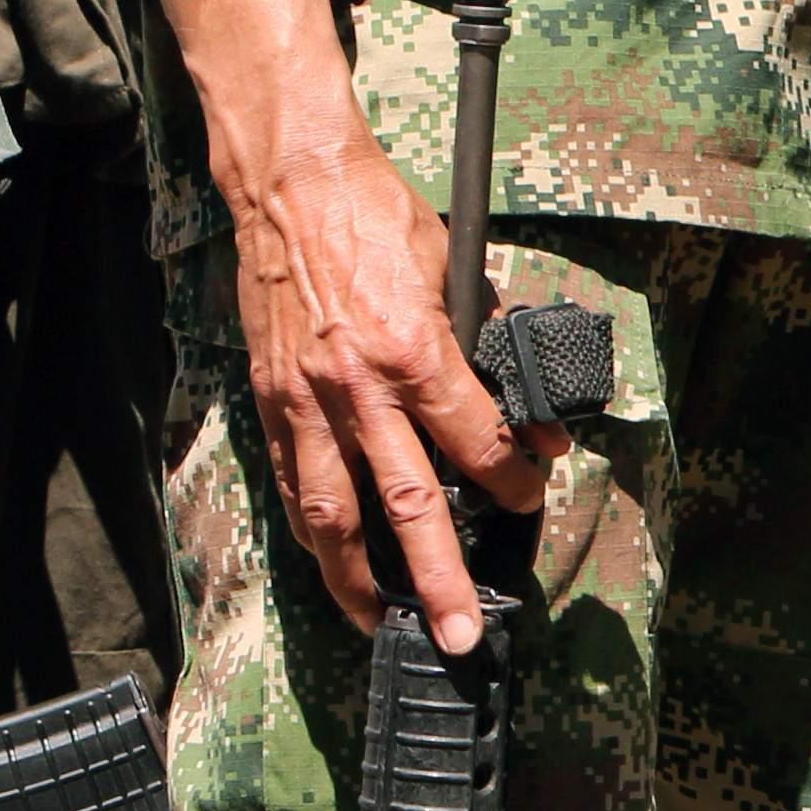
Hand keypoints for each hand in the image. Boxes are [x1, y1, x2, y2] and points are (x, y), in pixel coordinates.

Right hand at [216, 123, 553, 655]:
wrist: (289, 177)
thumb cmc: (377, 215)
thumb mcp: (457, 271)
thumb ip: (496, 350)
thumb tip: (540, 420)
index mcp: (414, 352)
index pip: (476, 443)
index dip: (510, 481)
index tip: (525, 499)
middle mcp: (358, 388)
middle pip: (407, 505)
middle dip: (438, 577)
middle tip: (461, 632)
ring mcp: (306, 399)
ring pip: (334, 514)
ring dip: (358, 580)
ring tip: (383, 622)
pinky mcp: (270, 398)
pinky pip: (295, 484)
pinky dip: (316, 531)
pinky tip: (334, 559)